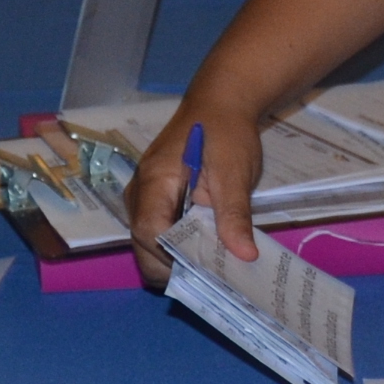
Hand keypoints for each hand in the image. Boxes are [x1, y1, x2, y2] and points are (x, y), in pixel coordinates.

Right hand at [128, 99, 263, 274]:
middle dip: (173, 266)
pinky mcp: (153, 202)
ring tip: (209, 269)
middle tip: (211, 278)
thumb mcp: (235, 173)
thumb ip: (234, 214)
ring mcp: (143, 198)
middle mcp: (139, 193)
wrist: (221, 105)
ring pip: (147, 244)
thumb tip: (244, 256)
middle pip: (143, 244)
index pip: (149, 232)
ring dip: (174, 261)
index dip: (173, 257)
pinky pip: (156, 234)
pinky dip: (176, 250)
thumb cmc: (226, 134)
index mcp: (154, 181)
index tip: (206, 269)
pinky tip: (202, 254)